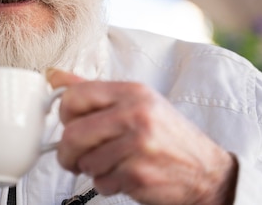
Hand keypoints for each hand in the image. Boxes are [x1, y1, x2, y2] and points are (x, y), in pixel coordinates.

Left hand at [47, 69, 237, 204]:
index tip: (70, 124)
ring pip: (85, 162)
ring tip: (113, 164)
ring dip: (92, 169)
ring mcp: (138, 146)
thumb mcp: (137, 103)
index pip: (74, 96)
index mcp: (131, 92)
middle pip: (73, 133)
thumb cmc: (166, 136)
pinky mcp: (139, 175)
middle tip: (73, 158)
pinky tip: (126, 176)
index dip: (65, 115)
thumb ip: (94, 91)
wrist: (207, 172)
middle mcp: (136, 114)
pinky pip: (101, 182)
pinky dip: (107, 184)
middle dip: (67, 152)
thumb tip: (54, 76)